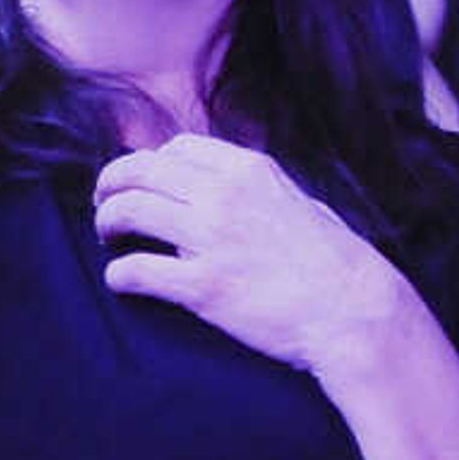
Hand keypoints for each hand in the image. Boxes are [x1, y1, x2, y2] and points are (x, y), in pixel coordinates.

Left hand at [93, 133, 414, 381]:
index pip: (175, 149)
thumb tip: (221, 188)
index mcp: (248, 169)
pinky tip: (121, 281)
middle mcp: (224, 194)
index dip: (150, 164)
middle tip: (105, 206)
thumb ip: (254, 189)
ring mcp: (211, 238)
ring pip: (128, 211)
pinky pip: (137, 270)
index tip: (143, 183)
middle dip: (112, 186)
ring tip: (109, 239)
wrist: (353, 311)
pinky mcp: (204, 286)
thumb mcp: (296, 200)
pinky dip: (119, 274)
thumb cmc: (333, 261)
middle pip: (140, 171)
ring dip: (107, 223)